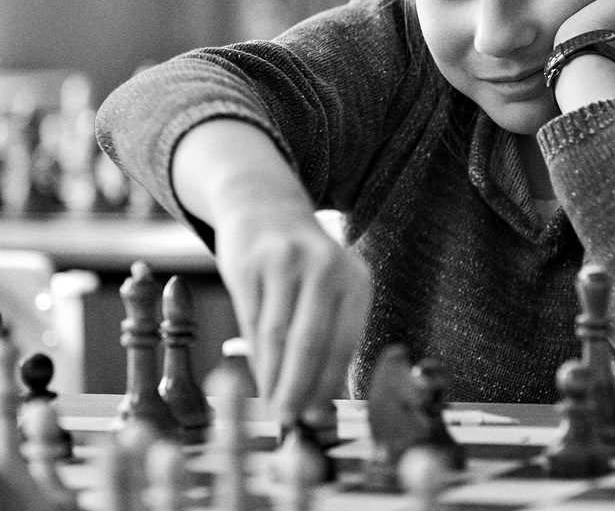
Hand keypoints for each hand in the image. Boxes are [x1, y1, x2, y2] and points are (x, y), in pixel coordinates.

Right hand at [214, 204, 370, 423]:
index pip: (344, 342)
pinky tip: (257, 375)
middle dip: (298, 388)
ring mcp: (285, 262)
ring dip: (273, 378)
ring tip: (271, 404)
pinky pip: (251, 321)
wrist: (264, 205)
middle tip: (288, 419)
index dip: (328, 384)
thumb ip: (330, 332)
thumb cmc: (303, 260)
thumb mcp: (331, 283)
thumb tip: (321, 401)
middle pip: (310, 342)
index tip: (317, 417)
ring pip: (277, 336)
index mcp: (354, 276)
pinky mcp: (250, 264)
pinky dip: (254, 355)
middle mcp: (324, 265)